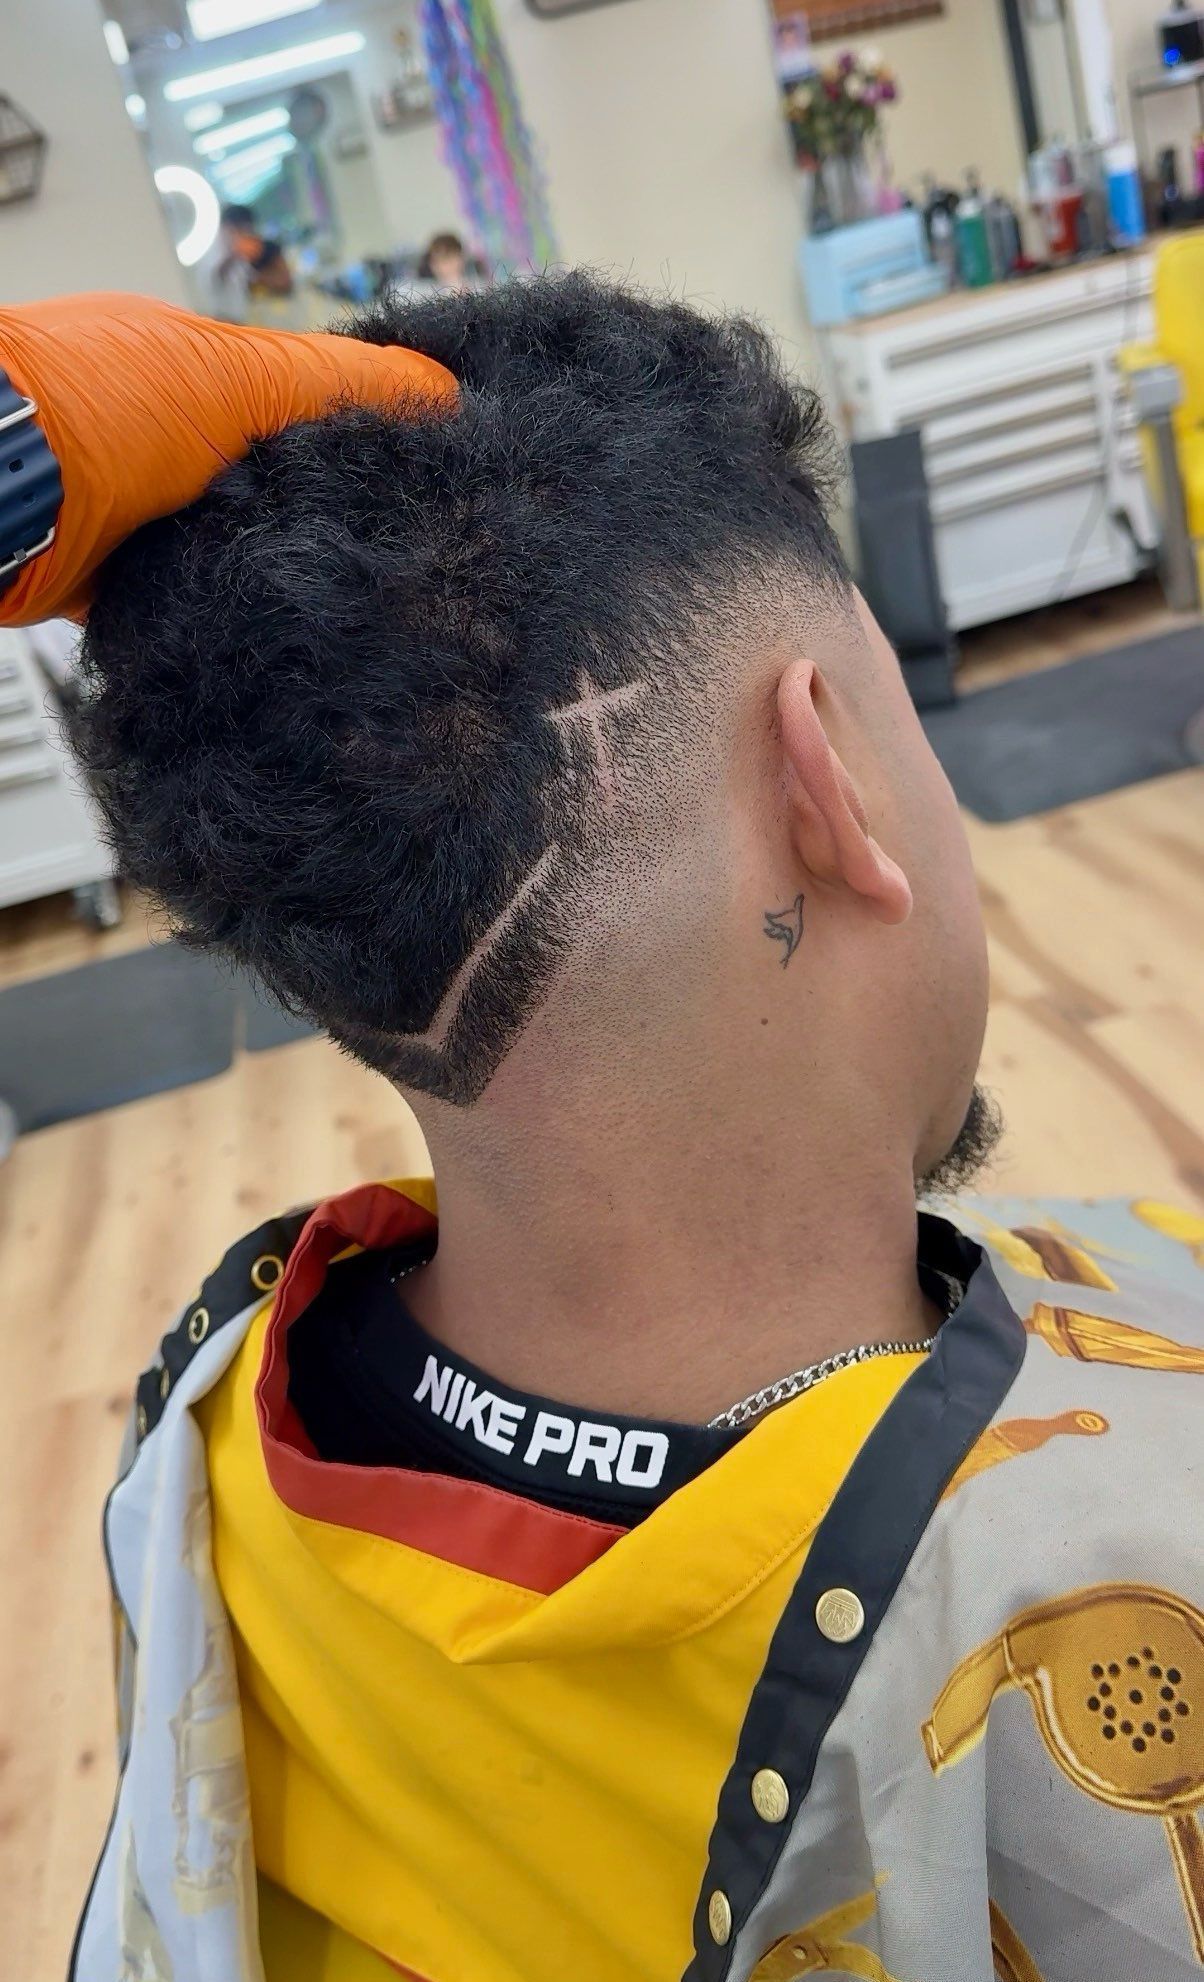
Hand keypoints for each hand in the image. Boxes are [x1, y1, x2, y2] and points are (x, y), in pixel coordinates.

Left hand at [0, 292, 455, 623]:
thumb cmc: (84, 405)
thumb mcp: (236, 374)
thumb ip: (339, 381)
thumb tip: (442, 387)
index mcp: (191, 371)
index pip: (300, 401)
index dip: (363, 434)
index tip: (425, 473)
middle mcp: (164, 440)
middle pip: (272, 484)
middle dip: (323, 514)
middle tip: (394, 551)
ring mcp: (136, 512)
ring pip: (233, 549)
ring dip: (272, 571)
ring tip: (341, 596)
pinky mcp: (115, 582)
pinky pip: (186, 607)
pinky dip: (218, 616)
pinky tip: (262, 627)